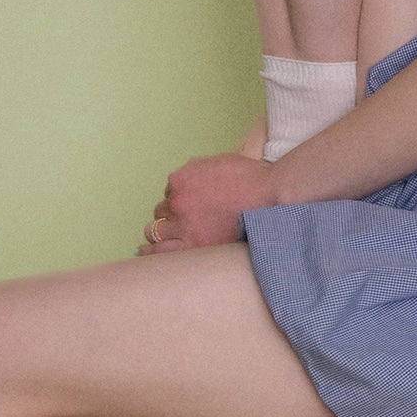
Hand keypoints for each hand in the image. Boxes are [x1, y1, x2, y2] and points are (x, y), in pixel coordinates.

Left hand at [137, 151, 276, 253]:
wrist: (271, 197)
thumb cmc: (253, 179)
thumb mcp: (220, 161)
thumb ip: (199, 168)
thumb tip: (190, 175)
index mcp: (181, 178)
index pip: (170, 192)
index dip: (181, 201)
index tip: (192, 208)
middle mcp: (178, 200)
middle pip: (161, 212)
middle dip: (171, 217)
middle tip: (183, 225)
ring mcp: (184, 224)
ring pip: (155, 232)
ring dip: (161, 234)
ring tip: (164, 242)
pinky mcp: (193, 244)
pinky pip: (161, 251)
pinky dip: (151, 252)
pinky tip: (144, 254)